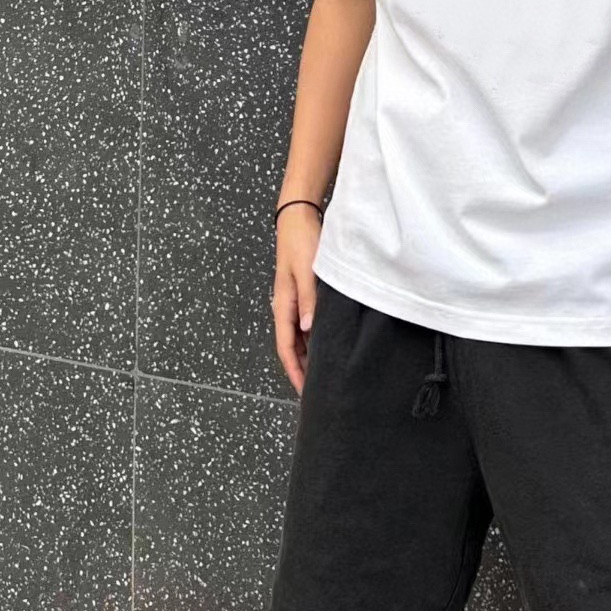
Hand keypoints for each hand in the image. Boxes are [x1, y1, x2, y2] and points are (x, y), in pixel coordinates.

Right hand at [271, 209, 321, 394]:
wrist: (298, 217)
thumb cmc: (301, 242)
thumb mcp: (307, 271)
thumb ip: (309, 300)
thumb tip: (308, 330)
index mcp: (283, 305)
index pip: (286, 347)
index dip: (294, 371)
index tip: (304, 392)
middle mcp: (286, 307)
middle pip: (292, 346)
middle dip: (302, 369)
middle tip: (318, 390)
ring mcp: (293, 300)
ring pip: (299, 336)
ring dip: (308, 354)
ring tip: (324, 373)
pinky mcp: (302, 292)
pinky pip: (306, 322)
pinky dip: (313, 337)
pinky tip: (326, 343)